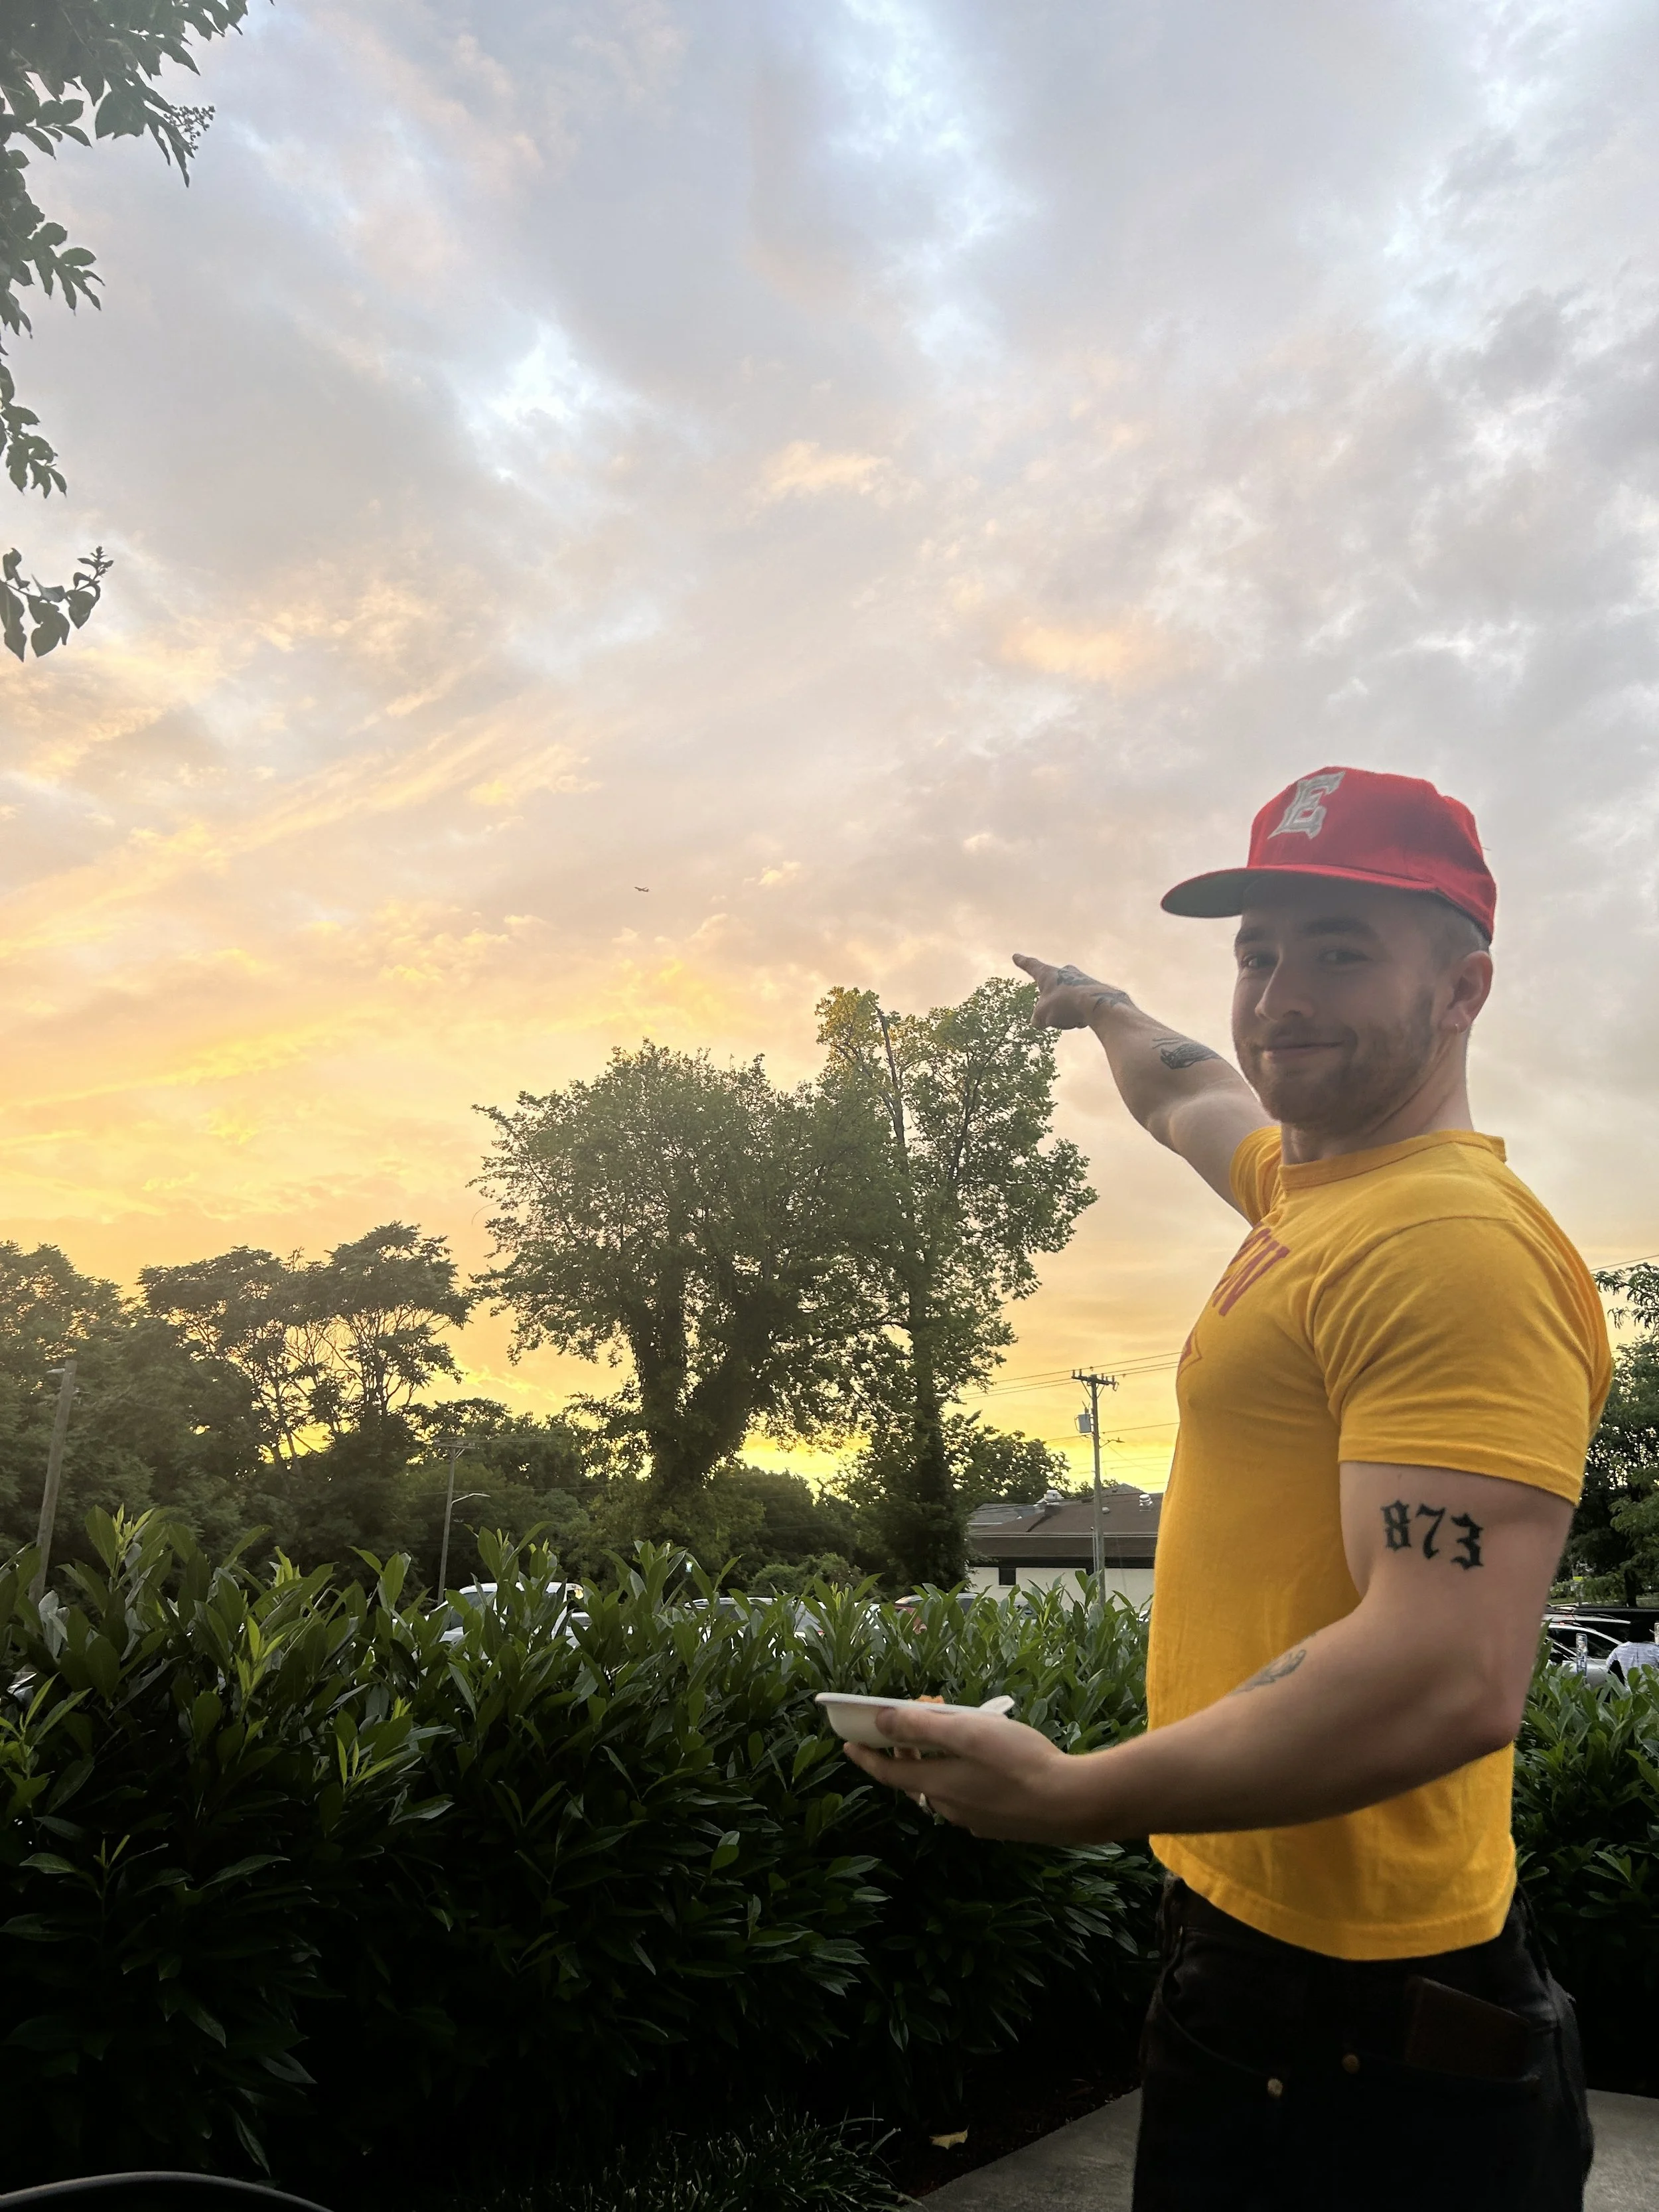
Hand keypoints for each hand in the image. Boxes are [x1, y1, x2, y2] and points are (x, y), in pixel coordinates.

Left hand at [840, 1702, 1091, 1841]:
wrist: (1071, 1803)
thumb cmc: (1018, 1761)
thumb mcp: (966, 1732)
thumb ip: (921, 1727)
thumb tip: (880, 1723)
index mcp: (937, 1785)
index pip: (888, 1773)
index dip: (865, 1757)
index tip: (848, 1743)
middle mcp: (950, 1807)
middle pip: (915, 1778)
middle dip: (908, 1746)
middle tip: (918, 1715)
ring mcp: (976, 1819)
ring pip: (942, 1787)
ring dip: (937, 1759)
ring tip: (954, 1729)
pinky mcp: (1000, 1823)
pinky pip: (967, 1797)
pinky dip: (961, 1774)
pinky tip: (984, 1759)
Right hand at [1013, 953, 1131, 1030]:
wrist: (1097, 1005)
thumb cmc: (1064, 1004)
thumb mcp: (1043, 1014)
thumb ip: (1037, 1017)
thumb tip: (1037, 1021)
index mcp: (1048, 973)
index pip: (1031, 966)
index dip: (1022, 962)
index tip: (1016, 956)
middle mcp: (1065, 973)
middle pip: (1052, 986)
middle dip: (1051, 998)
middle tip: (1052, 1012)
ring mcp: (1081, 980)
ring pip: (1066, 999)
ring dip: (1065, 1011)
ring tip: (1069, 1020)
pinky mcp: (1094, 990)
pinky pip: (1080, 1006)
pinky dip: (1078, 1014)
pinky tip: (1082, 1021)